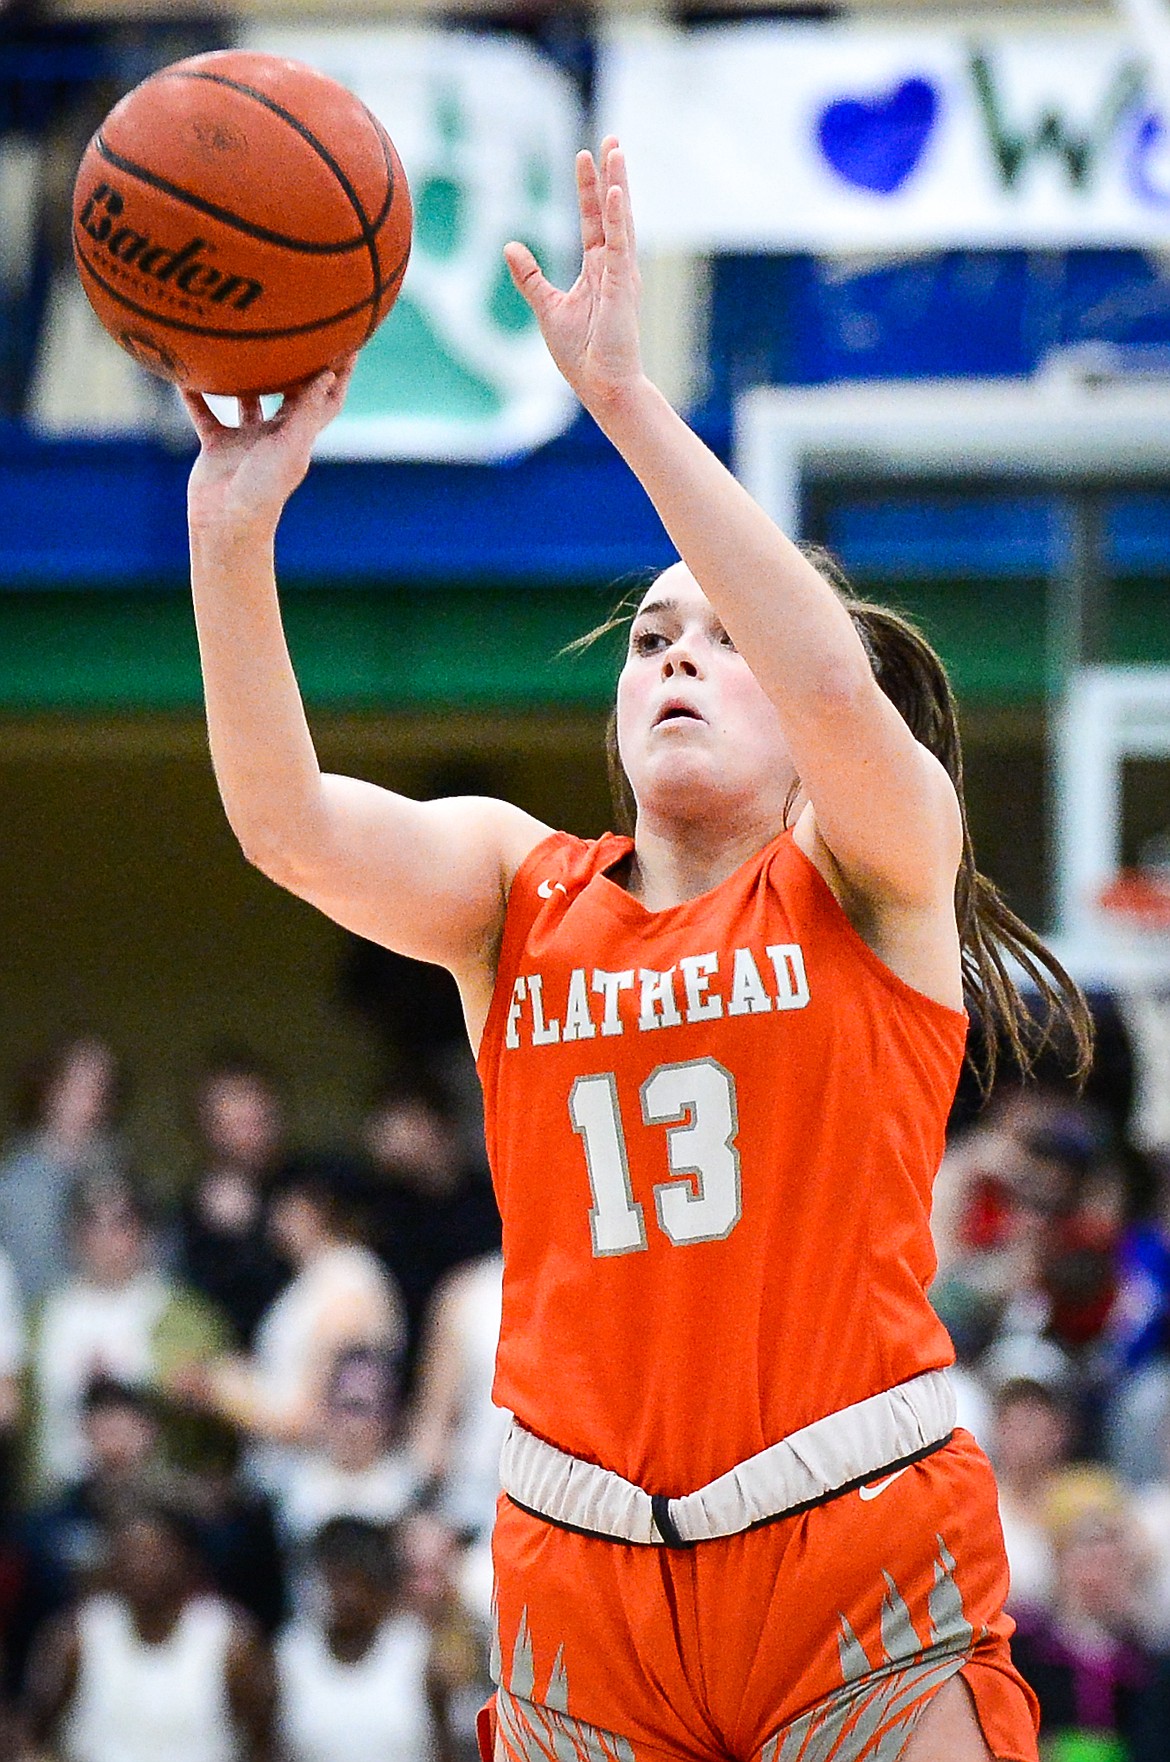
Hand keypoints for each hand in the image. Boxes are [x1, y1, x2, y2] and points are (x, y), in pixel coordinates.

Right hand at [184, 356, 355, 538]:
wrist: (227, 522)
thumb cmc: (263, 490)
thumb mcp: (290, 447)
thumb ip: (306, 411)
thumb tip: (328, 374)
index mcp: (299, 435)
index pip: (326, 398)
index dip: (339, 373)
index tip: (348, 341)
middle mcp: (275, 434)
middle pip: (290, 392)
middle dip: (296, 365)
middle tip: (296, 329)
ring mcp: (246, 440)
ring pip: (246, 399)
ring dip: (243, 376)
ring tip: (239, 342)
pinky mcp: (217, 446)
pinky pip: (205, 413)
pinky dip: (196, 395)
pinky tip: (184, 371)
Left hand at [503, 139, 643, 419]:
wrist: (602, 387)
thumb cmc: (581, 354)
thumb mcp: (547, 307)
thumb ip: (530, 276)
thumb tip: (510, 246)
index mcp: (597, 270)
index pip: (593, 220)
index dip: (589, 189)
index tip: (585, 157)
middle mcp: (613, 267)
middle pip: (611, 211)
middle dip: (610, 175)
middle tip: (611, 139)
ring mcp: (620, 275)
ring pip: (620, 220)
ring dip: (618, 185)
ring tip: (616, 151)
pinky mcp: (622, 288)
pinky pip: (621, 246)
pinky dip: (618, 218)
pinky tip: (615, 191)